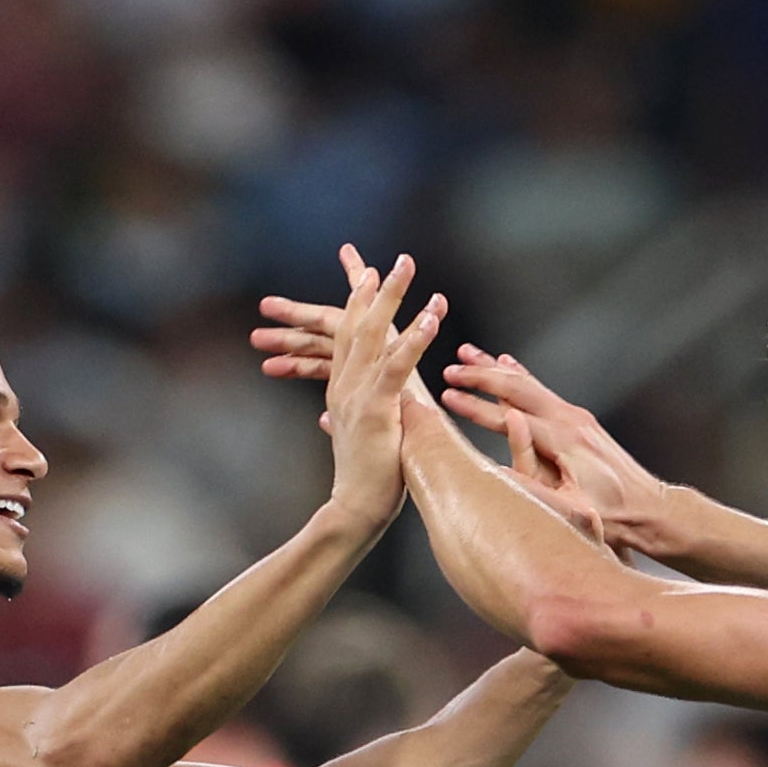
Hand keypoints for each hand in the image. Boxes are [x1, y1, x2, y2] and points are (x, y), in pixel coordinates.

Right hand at [287, 247, 445, 530]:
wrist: (356, 509)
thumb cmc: (368, 479)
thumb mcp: (359, 435)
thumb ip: (352, 415)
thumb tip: (338, 413)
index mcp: (344, 387)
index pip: (347, 331)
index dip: (356, 297)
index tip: (364, 266)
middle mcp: (346, 383)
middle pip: (357, 322)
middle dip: (373, 285)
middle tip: (395, 257)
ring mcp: (358, 393)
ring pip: (374, 334)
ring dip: (393, 297)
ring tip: (409, 267)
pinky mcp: (376, 409)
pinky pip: (396, 366)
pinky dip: (413, 339)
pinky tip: (429, 317)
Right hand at [435, 345, 665, 549]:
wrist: (650, 509)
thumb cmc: (613, 517)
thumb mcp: (573, 510)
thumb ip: (537, 488)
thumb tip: (497, 473)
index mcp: (564, 441)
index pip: (509, 417)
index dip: (475, 406)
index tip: (446, 396)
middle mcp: (571, 420)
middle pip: (516, 388)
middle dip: (480, 376)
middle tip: (449, 367)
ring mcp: (577, 417)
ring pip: (528, 383)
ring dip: (495, 368)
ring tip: (467, 353)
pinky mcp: (580, 421)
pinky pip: (542, 391)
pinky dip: (519, 375)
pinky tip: (505, 363)